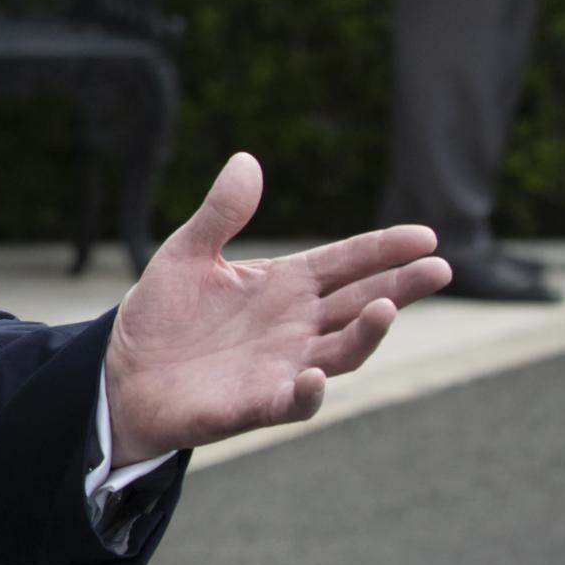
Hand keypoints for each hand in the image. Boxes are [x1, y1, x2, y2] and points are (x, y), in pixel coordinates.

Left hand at [102, 153, 451, 465]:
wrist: (124, 372)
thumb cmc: (162, 314)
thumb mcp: (186, 253)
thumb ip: (221, 213)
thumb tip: (247, 160)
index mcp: (284, 285)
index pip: (346, 263)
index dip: (384, 249)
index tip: (425, 235)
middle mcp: (295, 326)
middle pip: (360, 304)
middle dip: (401, 287)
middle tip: (439, 267)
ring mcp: (282, 366)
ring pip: (341, 352)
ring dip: (366, 334)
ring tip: (387, 308)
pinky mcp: (256, 404)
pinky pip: (292, 401)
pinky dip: (306, 393)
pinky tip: (312, 377)